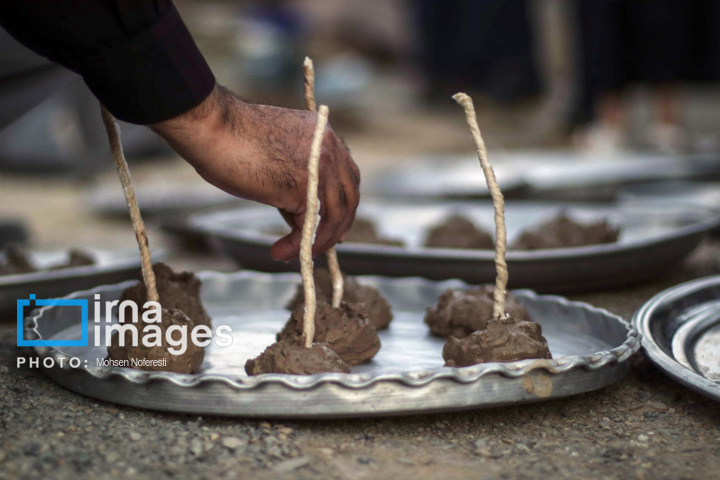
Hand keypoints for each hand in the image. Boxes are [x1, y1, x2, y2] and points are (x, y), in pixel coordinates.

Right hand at [151, 85, 359, 261]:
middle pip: (349, 197)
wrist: (212, 127)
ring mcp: (321, 169)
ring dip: (316, 242)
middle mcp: (329, 149)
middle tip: (317, 246)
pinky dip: (298, 245)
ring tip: (288, 253)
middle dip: (336, 226)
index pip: (346, 175)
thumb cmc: (230, 138)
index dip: (341, 203)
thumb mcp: (276, 155)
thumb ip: (296, 179)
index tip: (330, 224)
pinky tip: (279, 251)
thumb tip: (302, 217)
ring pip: (334, 217)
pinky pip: (311, 228)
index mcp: (323, 134)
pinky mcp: (306, 190)